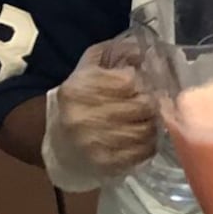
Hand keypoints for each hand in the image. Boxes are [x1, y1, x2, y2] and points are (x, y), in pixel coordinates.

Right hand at [51, 40, 156, 177]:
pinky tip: (142, 137)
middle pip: (142, 106)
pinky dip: (150, 143)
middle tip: (149, 103)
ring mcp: (92, 143)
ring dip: (152, 123)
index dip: (141, 81)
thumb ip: (116, 51)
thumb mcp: (92, 66)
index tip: (141, 84)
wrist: (60, 141)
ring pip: (146, 130)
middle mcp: (82, 117)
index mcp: (77, 89)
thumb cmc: (83, 98)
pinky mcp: (105, 163)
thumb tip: (143, 51)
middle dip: (151, 103)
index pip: (128, 82)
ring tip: (146, 119)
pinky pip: (144, 151)